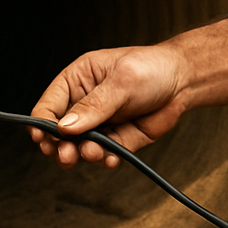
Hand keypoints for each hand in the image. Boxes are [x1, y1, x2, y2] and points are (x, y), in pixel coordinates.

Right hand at [28, 44, 186, 168]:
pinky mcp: (118, 138)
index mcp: (78, 80)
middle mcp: (84, 103)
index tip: (44, 138)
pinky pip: (105, 153)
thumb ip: (95, 106)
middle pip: (59, 131)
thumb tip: (64, 128)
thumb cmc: (152, 68)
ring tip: (93, 153)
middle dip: (60, 146)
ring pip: (80, 146)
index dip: (42, 123)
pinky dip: (105, 159)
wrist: (185, 81)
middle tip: (67, 155)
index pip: (49, 105)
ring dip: (83, 154)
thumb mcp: (122, 81)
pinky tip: (111, 158)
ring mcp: (101, 123)